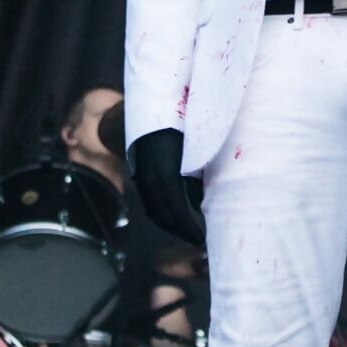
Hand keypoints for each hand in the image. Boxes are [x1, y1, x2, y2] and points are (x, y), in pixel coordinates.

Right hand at [131, 128, 204, 244]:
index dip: (187, 226)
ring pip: (154, 211)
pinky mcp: (139, 176)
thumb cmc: (181, 124)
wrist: (148, 106)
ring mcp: (141, 176)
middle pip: (162, 213)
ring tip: (188, 233)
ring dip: (170, 225)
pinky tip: (176, 218)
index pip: (175, 206)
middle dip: (180, 230)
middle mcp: (149, 176)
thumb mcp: (195, 147)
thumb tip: (207, 202)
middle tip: (198, 240)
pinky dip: (162, 214)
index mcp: (164, 170)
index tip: (201, 238)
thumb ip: (200, 174)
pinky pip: (149, 202)